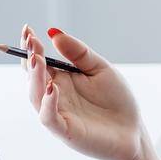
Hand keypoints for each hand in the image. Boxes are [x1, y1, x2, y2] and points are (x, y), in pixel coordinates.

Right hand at [21, 24, 145, 159]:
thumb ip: (78, 53)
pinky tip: (53, 87)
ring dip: (35, 77)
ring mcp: (58, 113)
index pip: (37, 61)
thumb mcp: (100, 69)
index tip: (27, 28)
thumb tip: (54, 32)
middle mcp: (53, 95)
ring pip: (36, 96)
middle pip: (32, 76)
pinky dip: (48, 102)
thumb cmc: (116, 100)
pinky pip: (49, 117)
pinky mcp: (65, 131)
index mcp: (60, 78)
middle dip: (29, 58)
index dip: (30, 46)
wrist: (133, 130)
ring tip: (38, 59)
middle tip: (30, 41)